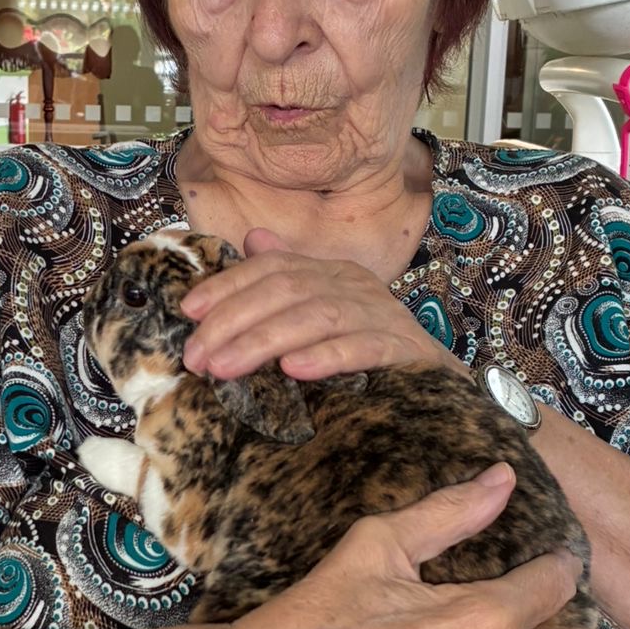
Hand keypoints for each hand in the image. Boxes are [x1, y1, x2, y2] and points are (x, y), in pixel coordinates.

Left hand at [180, 228, 447, 382]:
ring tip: (224, 368)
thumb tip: (252, 238)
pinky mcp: (407, 349)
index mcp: (331, 273)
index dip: (228, 285)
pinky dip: (327, 355)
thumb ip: (286, 280)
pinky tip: (294, 370)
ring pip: (316, 316)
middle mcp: (356, 284)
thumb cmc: (370, 354)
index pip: (272, 267)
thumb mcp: (321, 317)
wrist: (441, 390)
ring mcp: (383, 314)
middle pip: (287, 290)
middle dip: (233, 321)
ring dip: (264, 341)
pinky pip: (364, 346)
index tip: (187, 311)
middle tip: (195, 357)